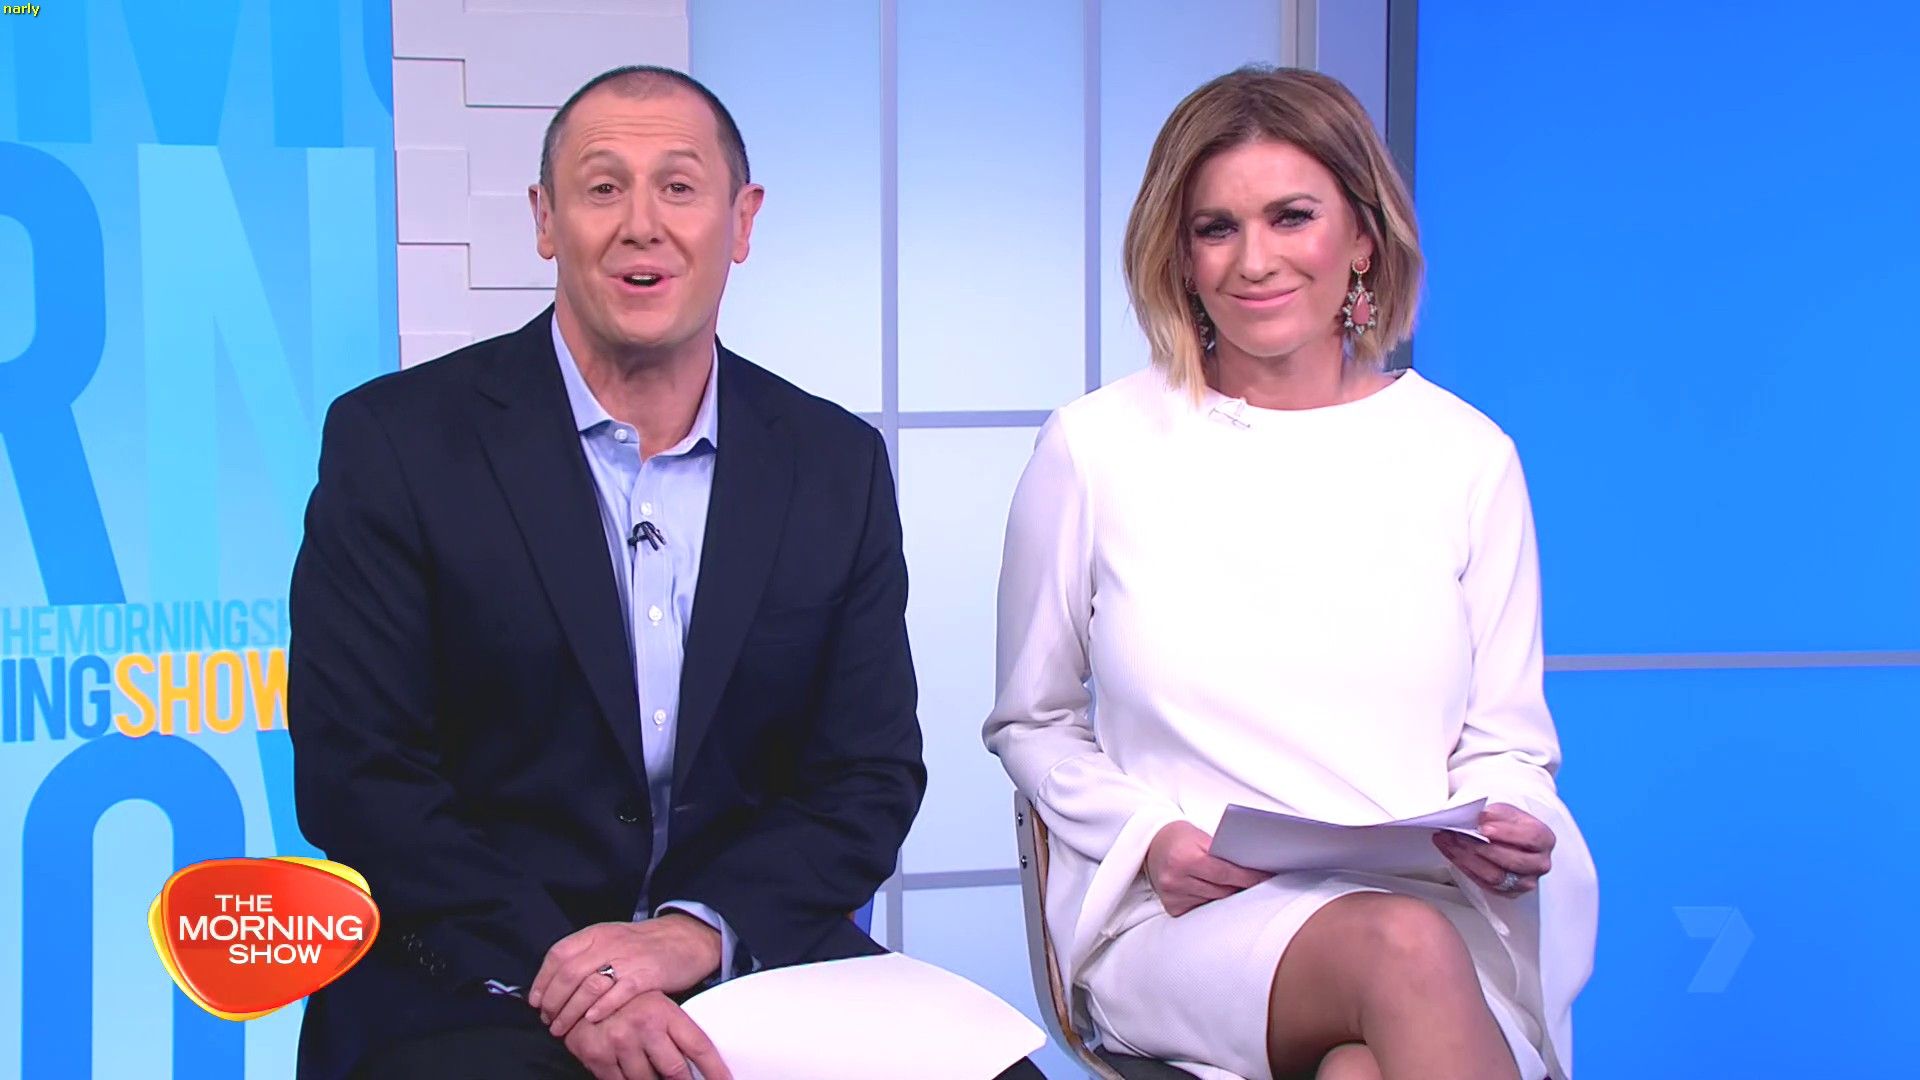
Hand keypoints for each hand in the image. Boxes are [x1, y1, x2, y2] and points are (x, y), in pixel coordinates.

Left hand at [530, 915, 722, 1037]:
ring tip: (562, 1028)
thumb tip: (553, 981)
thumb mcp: (611, 939)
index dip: (542, 980)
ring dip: (570, 1011)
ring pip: (589, 986)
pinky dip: (601, 1008)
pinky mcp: (647, 974)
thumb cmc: (644, 945)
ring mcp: (628, 958)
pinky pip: (619, 993)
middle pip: (569, 973)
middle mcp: (609, 943)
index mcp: (597, 933)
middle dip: (553, 1001)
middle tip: (547, 1020)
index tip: (535, 1002)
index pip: (558, 954)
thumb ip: (585, 955)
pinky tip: (591, 1020)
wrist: (686, 939)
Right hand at [562, 989, 732, 1079]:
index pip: (699, 1048)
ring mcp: (619, 1043)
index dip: (715, 1071)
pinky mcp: (597, 1058)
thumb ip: (675, 1028)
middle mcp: (643, 1027)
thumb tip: (697, 1058)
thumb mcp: (656, 1003)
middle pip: (676, 1071)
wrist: (578, 988)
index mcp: (664, 1011)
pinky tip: (634, 1074)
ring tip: (656, 1073)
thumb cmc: (625, 999)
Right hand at [1145, 821, 1272, 916]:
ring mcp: (1172, 897)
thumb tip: (1254, 869)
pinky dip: (1213, 902)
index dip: (1249, 877)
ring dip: (1229, 897)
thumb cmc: (1181, 838)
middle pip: (1222, 891)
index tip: (1267, 877)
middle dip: (1242, 887)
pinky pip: (1202, 909)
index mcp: (1184, 859)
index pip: (1226, 873)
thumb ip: (1223, 853)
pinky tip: (1218, 895)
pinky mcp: (1172, 908)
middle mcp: (1175, 880)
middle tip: (1260, 884)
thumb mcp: (1200, 837)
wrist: (1151, 844)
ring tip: (1240, 889)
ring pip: (1214, 902)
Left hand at [1433, 802, 1554, 896]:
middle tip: (1458, 834)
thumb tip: (1482, 818)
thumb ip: (1495, 814)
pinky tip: (1450, 851)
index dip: (1507, 833)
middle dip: (1481, 847)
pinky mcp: (1508, 893)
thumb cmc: (1509, 825)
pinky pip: (1483, 884)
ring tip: (1449, 841)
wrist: (1509, 840)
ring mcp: (1525, 882)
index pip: (1531, 837)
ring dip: (1467, 858)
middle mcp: (1539, 864)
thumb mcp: (1505, 812)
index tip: (1484, 828)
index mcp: (1544, 839)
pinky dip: (1463, 866)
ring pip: (1495, 876)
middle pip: (1511, 861)